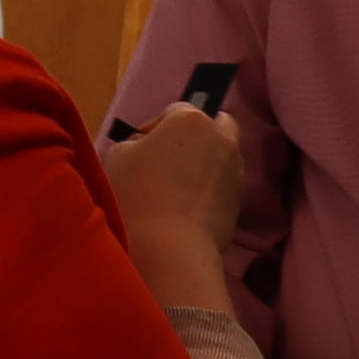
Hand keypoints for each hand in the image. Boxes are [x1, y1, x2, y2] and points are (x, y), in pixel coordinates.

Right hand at [107, 100, 240, 302]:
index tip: (140, 149)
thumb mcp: (118, 156)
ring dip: (205, 162)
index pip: (175, 110)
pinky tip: (188, 208)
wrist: (169, 248)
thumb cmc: (137, 195)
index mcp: (190, 119)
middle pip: (213, 125)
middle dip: (195, 136)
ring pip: (222, 155)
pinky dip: (210, 189)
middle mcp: (221, 138)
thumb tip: (147, 147)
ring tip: (179, 188)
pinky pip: (223, 184)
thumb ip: (135, 142)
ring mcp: (235, 170)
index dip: (155, 128)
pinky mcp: (240, 201)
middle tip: (170, 159)